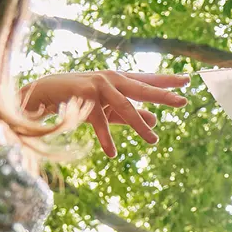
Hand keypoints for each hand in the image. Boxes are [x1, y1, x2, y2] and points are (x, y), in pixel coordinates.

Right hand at [20, 68, 188, 156]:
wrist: (44, 92)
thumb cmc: (80, 99)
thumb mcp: (109, 108)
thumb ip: (132, 114)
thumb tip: (156, 121)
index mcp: (119, 79)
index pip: (147, 79)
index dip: (166, 81)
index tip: (188, 81)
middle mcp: (111, 78)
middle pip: (142, 87)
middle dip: (163, 95)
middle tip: (183, 101)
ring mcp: (98, 85)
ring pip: (124, 106)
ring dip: (138, 125)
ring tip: (153, 141)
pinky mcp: (84, 96)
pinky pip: (99, 120)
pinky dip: (106, 137)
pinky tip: (112, 153)